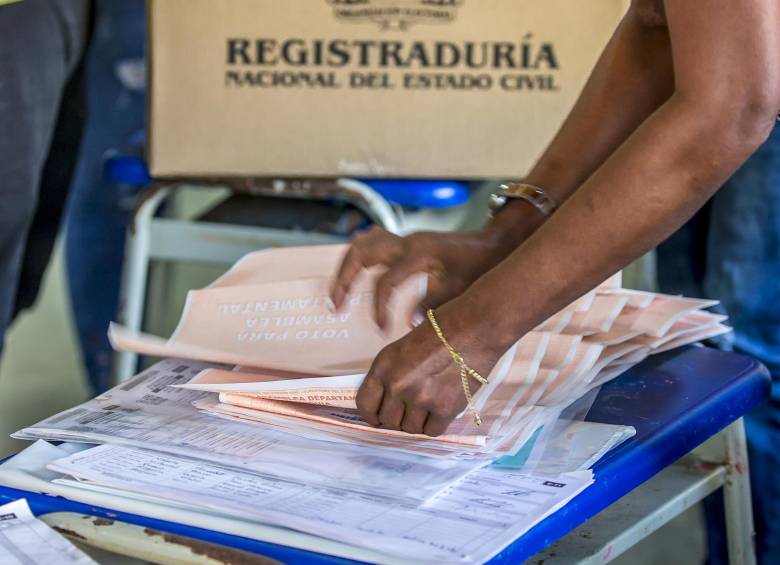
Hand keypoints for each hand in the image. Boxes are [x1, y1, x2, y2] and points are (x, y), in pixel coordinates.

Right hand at [330, 226, 505, 328]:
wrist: (496, 245)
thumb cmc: (481, 268)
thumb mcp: (458, 290)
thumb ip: (430, 306)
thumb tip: (407, 324)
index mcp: (418, 253)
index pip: (385, 282)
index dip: (379, 308)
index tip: (380, 330)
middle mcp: (406, 242)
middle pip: (360, 253)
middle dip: (344, 280)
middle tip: (336, 308)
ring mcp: (405, 240)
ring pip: (362, 245)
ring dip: (347, 269)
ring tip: (338, 296)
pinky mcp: (407, 244)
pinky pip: (374, 244)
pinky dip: (360, 260)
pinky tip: (355, 278)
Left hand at [357, 301, 502, 435]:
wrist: (475, 328)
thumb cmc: (442, 330)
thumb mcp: (403, 347)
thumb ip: (391, 373)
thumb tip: (388, 400)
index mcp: (384, 366)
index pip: (365, 404)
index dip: (372, 415)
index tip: (379, 418)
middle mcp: (398, 384)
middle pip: (388, 421)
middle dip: (398, 418)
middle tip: (411, 410)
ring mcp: (421, 398)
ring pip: (410, 429)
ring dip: (418, 422)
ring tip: (429, 406)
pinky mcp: (444, 408)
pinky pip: (432, 431)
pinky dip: (435, 425)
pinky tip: (440, 412)